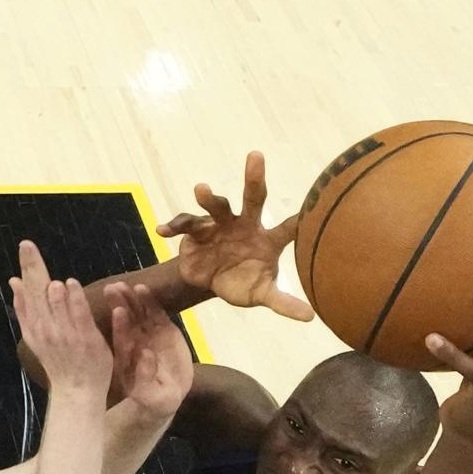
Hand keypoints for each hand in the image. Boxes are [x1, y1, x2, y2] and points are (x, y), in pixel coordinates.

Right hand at [10, 241, 112, 396]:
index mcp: (33, 326)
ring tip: (52, 281)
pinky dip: (73, 297)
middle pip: (36, 293)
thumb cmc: (59, 363)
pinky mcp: (84, 337)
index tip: (25, 245)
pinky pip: (77, 312)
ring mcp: (64, 333)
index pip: (27, 291)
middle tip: (28, 245)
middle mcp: (44, 328)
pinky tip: (70, 283)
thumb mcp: (35, 336)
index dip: (26, 268)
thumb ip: (25, 309)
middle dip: (32, 268)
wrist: (76, 391)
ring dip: (51, 289)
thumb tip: (13, 281)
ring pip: (54, 303)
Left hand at [106, 282, 193, 420]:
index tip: (118, 311)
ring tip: (129, 285)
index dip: (120, 326)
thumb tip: (146, 354)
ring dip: (132, 299)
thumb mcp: (149, 395)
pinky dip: (150, 301)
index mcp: (128, 358)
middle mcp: (136, 342)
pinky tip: (143, 288)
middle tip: (113, 288)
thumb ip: (146, 375)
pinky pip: (156, 313)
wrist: (168, 395)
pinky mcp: (164, 329)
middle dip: (120, 304)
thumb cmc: (153, 398)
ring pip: (139, 313)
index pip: (122, 339)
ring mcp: (149, 334)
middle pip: (126, 321)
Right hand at [156, 150, 313, 321]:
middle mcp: (245, 223)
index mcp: (268, 238)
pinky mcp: (197, 231)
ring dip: (209, 198)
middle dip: (253, 178)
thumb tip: (310, 317)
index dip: (299, 221)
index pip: (288, 227)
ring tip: (200, 189)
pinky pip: (185, 224)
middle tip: (255, 156)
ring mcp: (220, 224)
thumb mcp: (263, 294)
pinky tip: (162, 230)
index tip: (311, 211)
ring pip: (216, 206)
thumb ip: (284, 303)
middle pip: (253, 198)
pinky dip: (174, 225)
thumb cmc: (244, 283)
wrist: (211, 282)